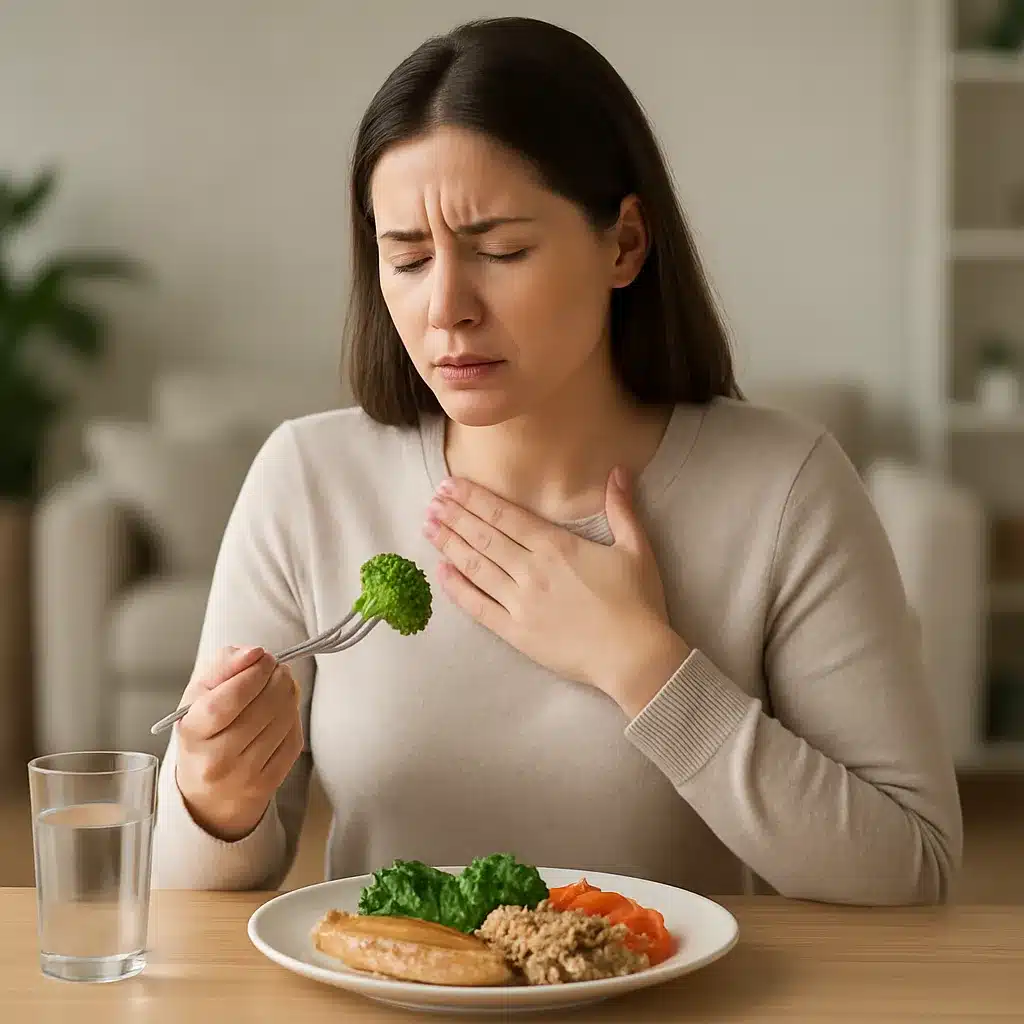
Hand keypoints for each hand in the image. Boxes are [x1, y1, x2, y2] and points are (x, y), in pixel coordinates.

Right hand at [174, 645, 302, 840]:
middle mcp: (216, 760)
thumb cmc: (204, 733)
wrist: (208, 792)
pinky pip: (293, 740)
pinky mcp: (268, 784)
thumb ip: (223, 666)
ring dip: (288, 694)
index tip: (263, 657)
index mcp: (193, 733)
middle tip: (277, 667)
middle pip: (262, 709)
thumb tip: (253, 653)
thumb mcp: (198, 696)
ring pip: (283, 721)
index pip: (228, 700)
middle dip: (277, 679)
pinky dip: (294, 718)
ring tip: (281, 684)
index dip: (253, 674)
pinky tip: (283, 710)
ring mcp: (244, 776)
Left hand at [423, 466, 690, 715]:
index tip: (451, 485)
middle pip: (484, 536)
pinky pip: (478, 607)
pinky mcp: (516, 633)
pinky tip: (441, 572)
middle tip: (431, 500)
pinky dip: (458, 589)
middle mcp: (531, 570)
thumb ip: (622, 508)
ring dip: (449, 544)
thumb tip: (619, 471)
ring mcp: (520, 602)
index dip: (475, 499)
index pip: (505, 515)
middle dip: (454, 515)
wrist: (633, 656)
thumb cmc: (638, 603)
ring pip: (476, 566)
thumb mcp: (636, 548)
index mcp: (556, 546)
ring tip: (427, 526)